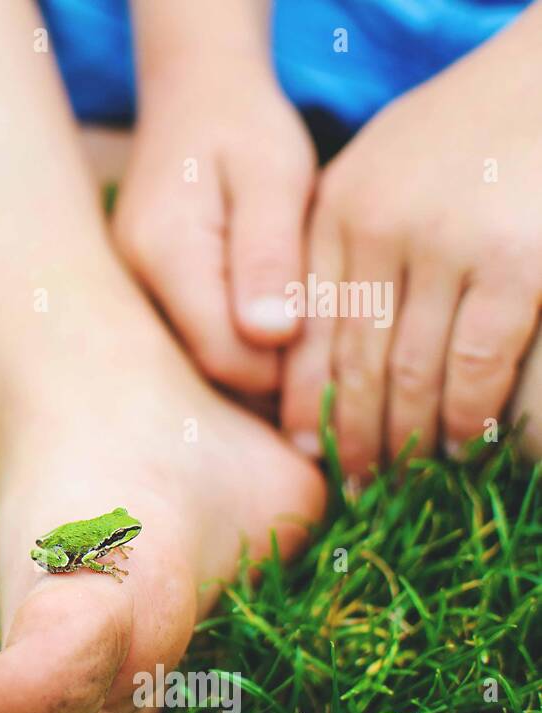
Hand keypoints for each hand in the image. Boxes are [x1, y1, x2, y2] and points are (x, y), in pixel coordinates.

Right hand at [113, 57, 315, 393]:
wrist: (188, 102)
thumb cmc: (242, 130)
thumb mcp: (274, 176)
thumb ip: (271, 254)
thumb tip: (273, 335)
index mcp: (167, 258)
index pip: (226, 359)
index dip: (285, 375)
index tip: (338, 357)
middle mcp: (132, 290)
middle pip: (204, 377)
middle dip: (268, 384)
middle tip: (329, 363)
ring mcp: (129, 301)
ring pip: (193, 373)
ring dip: (249, 372)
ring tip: (302, 346)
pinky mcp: (137, 304)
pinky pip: (184, 353)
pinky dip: (228, 355)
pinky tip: (264, 332)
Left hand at [281, 15, 541, 474]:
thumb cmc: (467, 132)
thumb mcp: (378, 173)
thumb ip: (336, 244)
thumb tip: (289, 336)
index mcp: (338, 213)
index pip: (309, 329)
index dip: (304, 401)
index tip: (307, 451)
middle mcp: (380, 231)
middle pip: (354, 362)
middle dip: (353, 436)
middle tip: (360, 484)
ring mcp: (449, 247)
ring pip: (412, 374)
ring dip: (408, 439)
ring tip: (408, 476)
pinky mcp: (519, 265)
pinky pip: (479, 364)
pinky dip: (469, 414)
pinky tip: (465, 443)